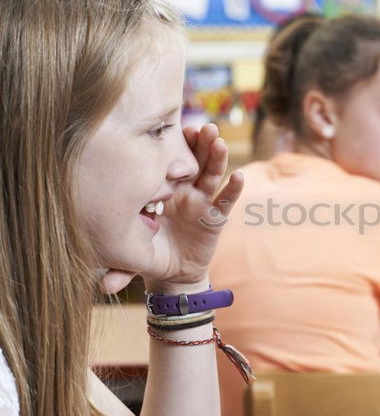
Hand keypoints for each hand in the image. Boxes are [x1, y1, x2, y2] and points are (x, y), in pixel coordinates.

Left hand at [99, 124, 242, 294]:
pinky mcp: (214, 217)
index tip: (170, 132)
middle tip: (202, 127)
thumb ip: (120, 267)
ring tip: (218, 139)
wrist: (170, 272)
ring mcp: (199, 202)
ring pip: (210, 174)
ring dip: (215, 156)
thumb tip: (104, 288)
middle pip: (192, 162)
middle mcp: (180, 191)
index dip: (170, 149)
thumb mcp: (130, 257)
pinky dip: (233, 189)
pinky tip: (239, 176)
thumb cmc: (146, 254)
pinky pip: (225, 201)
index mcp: (158, 191)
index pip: (165, 164)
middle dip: (198, 143)